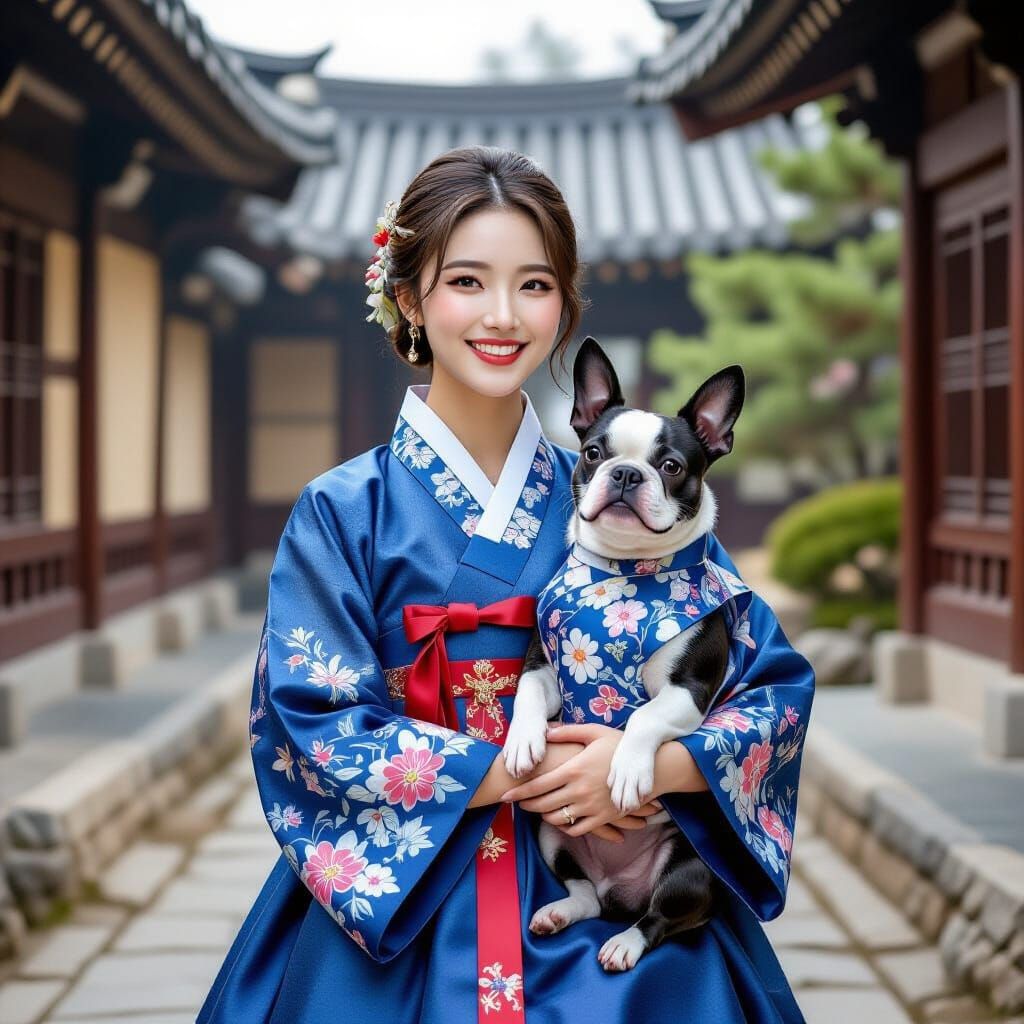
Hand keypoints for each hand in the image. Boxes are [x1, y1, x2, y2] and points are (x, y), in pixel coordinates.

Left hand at [499, 723, 661, 842]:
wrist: (648, 767)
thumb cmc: (619, 746)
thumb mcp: (594, 732)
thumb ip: (568, 732)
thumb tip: (546, 731)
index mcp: (573, 769)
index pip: (538, 785)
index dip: (519, 792)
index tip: (505, 796)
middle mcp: (579, 791)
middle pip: (544, 804)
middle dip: (527, 805)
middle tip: (517, 803)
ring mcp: (591, 806)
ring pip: (558, 818)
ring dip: (544, 816)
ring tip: (537, 810)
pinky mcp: (603, 818)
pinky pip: (578, 828)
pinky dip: (565, 827)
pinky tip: (560, 821)